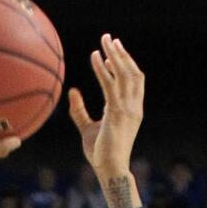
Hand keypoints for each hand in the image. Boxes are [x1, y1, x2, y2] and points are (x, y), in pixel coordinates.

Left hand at [67, 34, 143, 179]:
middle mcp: (134, 106)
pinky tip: (95, 57)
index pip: (133, 81)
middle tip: (109, 38)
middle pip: (133, 72)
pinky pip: (111, 85)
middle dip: (122, 53)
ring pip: (125, 73)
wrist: (109, 169)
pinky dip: (103, 69)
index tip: (111, 54)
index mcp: (132, 109)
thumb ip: (80, 111)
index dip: (124, 65)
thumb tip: (72, 92)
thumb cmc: (99, 152)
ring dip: (115, 54)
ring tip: (105, 40)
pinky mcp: (118, 112)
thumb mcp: (87, 128)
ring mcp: (128, 108)